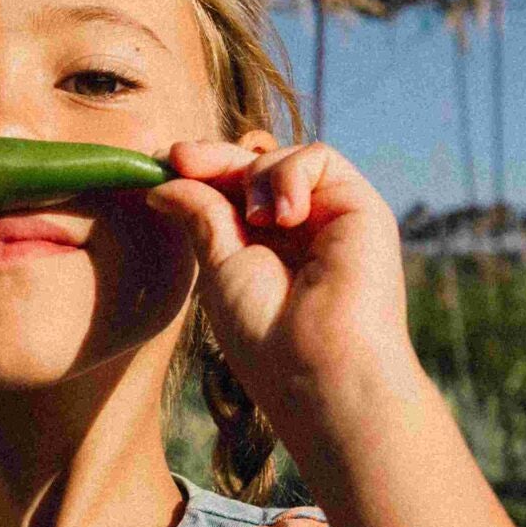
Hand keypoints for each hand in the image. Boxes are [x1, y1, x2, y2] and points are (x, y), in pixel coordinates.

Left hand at [147, 138, 419, 457]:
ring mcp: (330, 218)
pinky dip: (290, 174)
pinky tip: (285, 216)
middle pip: (255, 169)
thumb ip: (201, 216)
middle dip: (216, 159)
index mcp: (264, 251)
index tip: (166, 165)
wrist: (320, 368)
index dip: (201, 173)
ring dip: (255, 177)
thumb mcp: (219, 267)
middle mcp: (299, 232)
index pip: (232, 193)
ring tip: (256, 222)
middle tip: (181, 158)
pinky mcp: (360, 208)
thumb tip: (165, 182)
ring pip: (284, 158)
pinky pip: (318, 158)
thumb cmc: (266, 335)